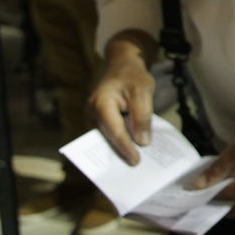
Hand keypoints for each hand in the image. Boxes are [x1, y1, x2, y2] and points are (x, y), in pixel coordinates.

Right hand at [87, 39, 155, 164]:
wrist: (121, 65)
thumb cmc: (133, 76)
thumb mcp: (143, 91)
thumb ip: (142, 116)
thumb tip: (142, 142)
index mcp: (101, 103)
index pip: (114, 131)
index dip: (125, 147)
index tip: (135, 161)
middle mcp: (91, 113)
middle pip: (107, 138)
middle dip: (121, 153)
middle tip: (135, 170)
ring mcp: (92, 118)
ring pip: (107, 139)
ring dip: (120, 149)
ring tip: (135, 165)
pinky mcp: (98, 122)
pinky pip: (109, 134)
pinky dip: (120, 142)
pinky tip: (134, 150)